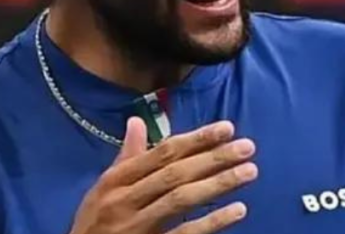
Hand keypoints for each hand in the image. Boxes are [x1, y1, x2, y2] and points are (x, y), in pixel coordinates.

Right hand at [69, 118, 258, 233]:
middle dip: (214, 158)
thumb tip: (136, 121)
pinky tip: (238, 210)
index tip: (227, 128)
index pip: (162, 154)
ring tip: (249, 171)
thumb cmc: (95, 222)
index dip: (196, 139)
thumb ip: (126, 157)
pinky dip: (212, 222)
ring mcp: (138, 226)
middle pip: (175, 174)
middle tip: (247, 147)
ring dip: (218, 184)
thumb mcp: (103, 188)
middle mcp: (126, 200)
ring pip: (181, 200)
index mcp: (116, 180)